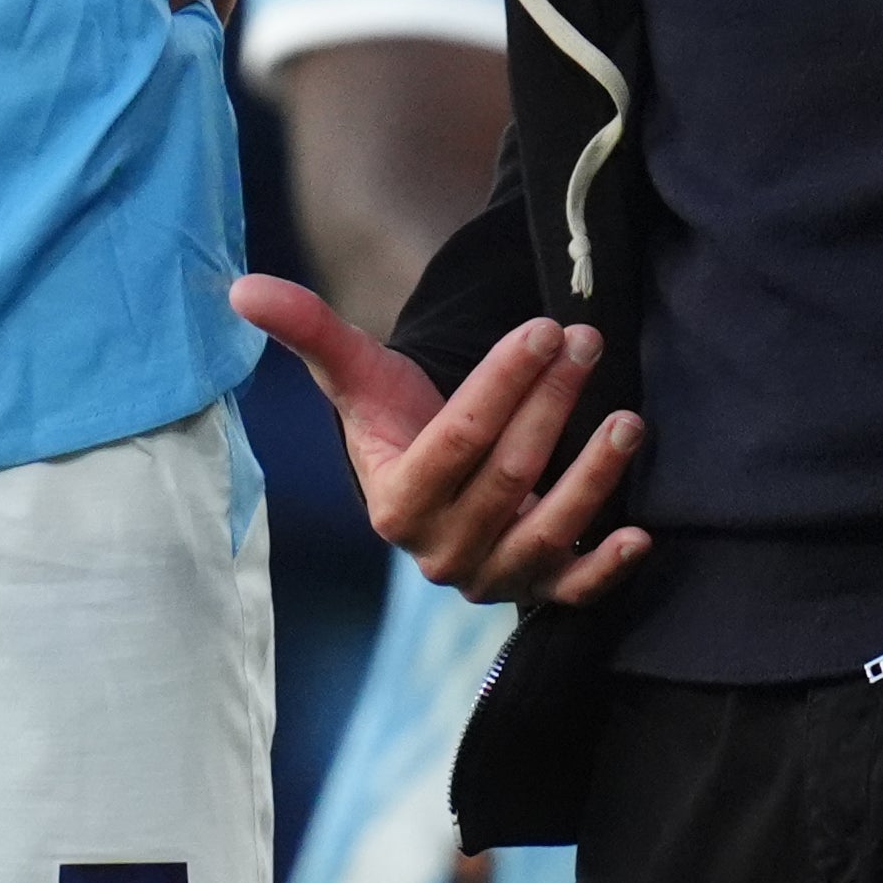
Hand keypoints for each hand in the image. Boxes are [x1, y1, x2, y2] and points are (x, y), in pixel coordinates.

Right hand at [235, 275, 648, 608]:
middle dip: (551, 404)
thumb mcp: (359, 377)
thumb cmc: (399, 422)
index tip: (543, 329)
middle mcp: (439, 551)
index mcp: (393, 502)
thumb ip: (310, 333)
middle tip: (586, 340)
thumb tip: (241, 288)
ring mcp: (491, 577)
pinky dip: (606, 570)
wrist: (437, 481)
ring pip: (547, 533)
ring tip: (628, 419)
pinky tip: (640, 535)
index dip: (501, 385)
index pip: (456, 441)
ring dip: (593, 479)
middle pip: (507, 475)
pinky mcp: (536, 593)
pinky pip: (573, 593)